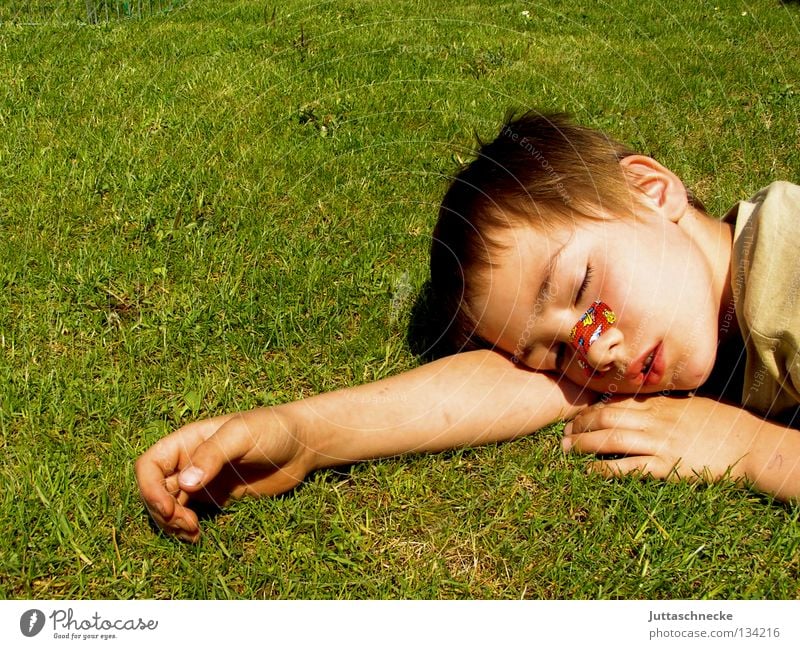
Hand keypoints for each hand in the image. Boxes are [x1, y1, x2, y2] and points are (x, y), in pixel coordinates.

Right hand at [135, 408, 313, 541]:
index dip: (150, 489)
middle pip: (155, 491)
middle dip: (163, 512)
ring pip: (168, 507)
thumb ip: (212, 456)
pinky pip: (188, 516)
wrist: (301, 446)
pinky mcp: (216, 498)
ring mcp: (201, 482)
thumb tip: (185, 483)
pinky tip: (198, 535)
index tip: (169, 508)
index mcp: (187, 441)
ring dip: (172, 524)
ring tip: (193, 532)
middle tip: (188, 525)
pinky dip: (185, 529)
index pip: (150, 465)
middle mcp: (189, 462)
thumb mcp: (242, 436)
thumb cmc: (272, 429)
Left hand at [562, 394, 759, 482]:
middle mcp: (654, 420)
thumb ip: (659, 404)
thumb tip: (635, 403)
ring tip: (566, 451)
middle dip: (579, 425)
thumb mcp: (685, 406)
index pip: (613, 401)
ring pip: (611, 438)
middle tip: (563, 435)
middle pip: (605, 416)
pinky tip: (588, 472)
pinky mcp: (666, 466)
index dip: (589, 409)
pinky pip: (629, 467)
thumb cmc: (716, 424)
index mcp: (657, 404)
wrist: (746, 443)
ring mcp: (659, 442)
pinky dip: (604, 469)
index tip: (573, 417)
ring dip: (584, 444)